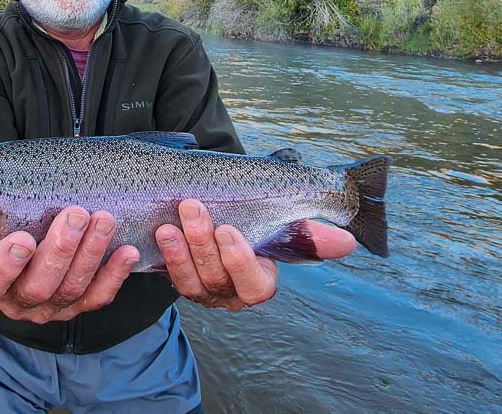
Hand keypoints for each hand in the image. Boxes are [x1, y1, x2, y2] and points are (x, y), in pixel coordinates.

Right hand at [0, 130, 139, 322]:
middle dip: (59, 251)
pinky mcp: (80, 305)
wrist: (35, 243)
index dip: (2, 268)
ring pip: (71, 289)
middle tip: (75, 215)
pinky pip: (98, 297)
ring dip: (90, 255)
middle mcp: (18, 300)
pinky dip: (114, 275)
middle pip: (37, 287)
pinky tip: (127, 252)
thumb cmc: (11, 221)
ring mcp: (51, 307)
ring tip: (104, 220)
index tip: (22, 239)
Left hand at [155, 199, 355, 310]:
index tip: (229, 232)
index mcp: (258, 283)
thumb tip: (347, 242)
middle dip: (202, 243)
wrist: (219, 212)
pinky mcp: (175, 279)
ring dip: (178, 251)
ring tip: (169, 223)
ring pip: (188, 280)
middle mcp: (229, 294)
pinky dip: (160, 257)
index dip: (240, 261)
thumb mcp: (282, 222)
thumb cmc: (256, 220)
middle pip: (215, 278)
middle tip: (192, 208)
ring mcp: (200, 290)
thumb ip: (310, 234)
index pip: (253, 285)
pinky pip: (166, 276)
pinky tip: (154, 235)